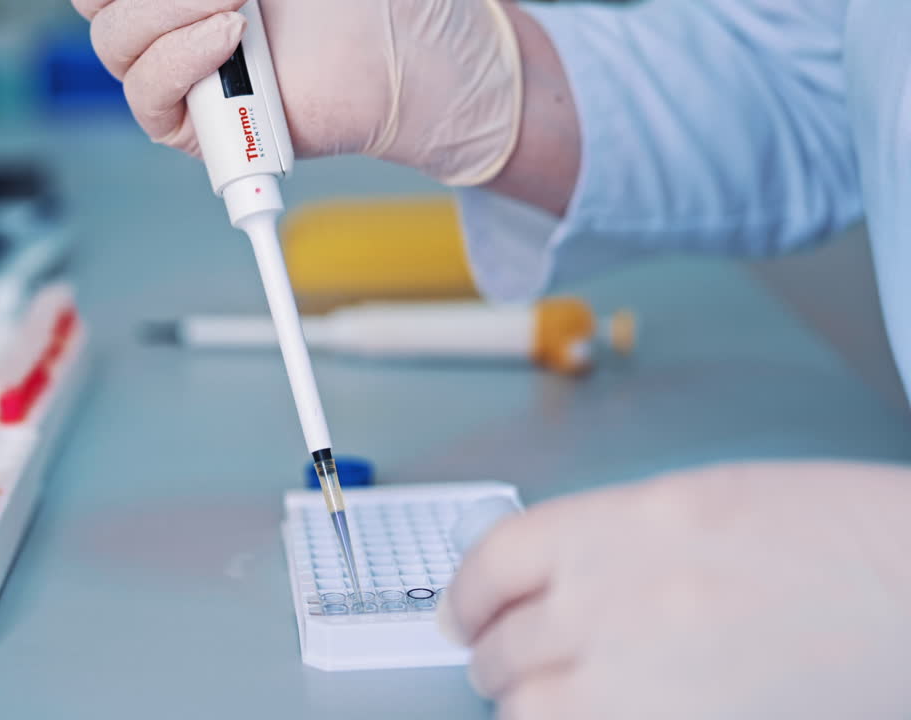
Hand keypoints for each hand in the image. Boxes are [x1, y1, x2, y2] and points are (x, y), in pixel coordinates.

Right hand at [70, 0, 522, 185]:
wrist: (407, 58)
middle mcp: (166, 18)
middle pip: (93, 1)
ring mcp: (176, 69)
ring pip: (115, 42)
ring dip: (169, 10)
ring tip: (237, 2)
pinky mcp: (193, 125)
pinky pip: (148, 95)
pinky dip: (181, 60)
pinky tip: (230, 36)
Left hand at [441, 461, 910, 718]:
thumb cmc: (834, 540)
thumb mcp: (701, 508)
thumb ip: (610, 544)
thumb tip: (545, 584)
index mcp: (624, 524)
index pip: (496, 559)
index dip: (467, 593)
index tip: (461, 614)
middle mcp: (619, 597)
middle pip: (506, 642)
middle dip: (494, 658)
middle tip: (500, 666)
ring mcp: (645, 677)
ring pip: (528, 709)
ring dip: (527, 708)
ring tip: (545, 703)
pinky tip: (596, 716)